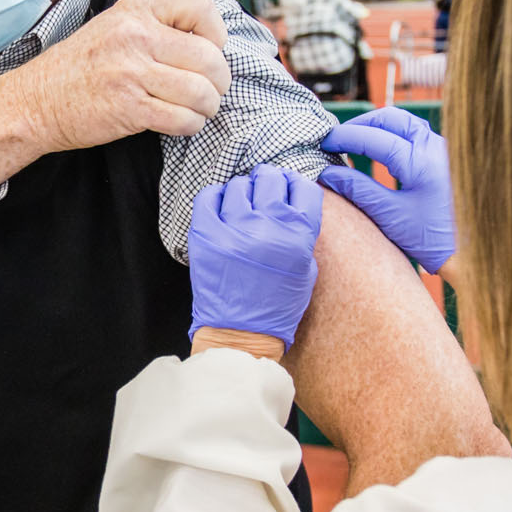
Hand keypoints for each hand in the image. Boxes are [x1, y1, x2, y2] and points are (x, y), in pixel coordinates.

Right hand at [5, 0, 231, 152]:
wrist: (35, 102)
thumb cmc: (78, 69)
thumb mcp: (113, 28)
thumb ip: (155, 27)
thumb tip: (207, 43)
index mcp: (136, 11)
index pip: (200, 9)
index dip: (217, 35)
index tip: (211, 53)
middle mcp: (136, 36)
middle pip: (209, 58)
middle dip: (219, 82)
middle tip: (210, 92)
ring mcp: (132, 72)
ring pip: (201, 92)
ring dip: (207, 107)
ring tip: (195, 110)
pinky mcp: (130, 107)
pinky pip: (183, 119)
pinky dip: (191, 125)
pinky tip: (180, 123)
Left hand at [187, 165, 323, 347]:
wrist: (239, 333)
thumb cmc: (276, 305)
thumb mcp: (306, 269)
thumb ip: (302, 232)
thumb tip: (290, 199)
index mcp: (298, 236)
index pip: (304, 188)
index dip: (296, 183)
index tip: (289, 187)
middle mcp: (268, 227)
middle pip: (271, 178)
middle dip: (269, 181)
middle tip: (264, 191)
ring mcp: (234, 229)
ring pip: (239, 185)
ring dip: (243, 192)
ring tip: (242, 208)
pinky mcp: (205, 234)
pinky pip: (208, 196)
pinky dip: (215, 197)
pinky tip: (221, 209)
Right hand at [317, 108, 455, 273]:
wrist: (472, 252)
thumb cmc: (432, 240)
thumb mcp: (390, 216)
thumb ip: (358, 190)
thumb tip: (328, 174)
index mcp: (418, 162)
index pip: (372, 137)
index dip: (344, 138)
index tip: (324, 143)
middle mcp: (433, 147)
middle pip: (390, 118)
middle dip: (361, 124)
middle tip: (338, 139)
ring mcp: (443, 148)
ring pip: (405, 121)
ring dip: (378, 126)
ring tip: (356, 141)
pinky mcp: (446, 155)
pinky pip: (416, 132)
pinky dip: (394, 134)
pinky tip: (381, 151)